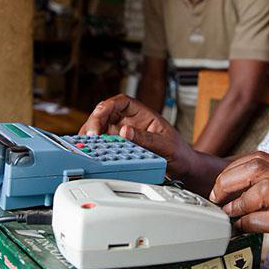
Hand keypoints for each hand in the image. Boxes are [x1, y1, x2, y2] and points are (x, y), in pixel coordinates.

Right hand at [80, 94, 194, 178]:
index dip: (108, 105)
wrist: (182, 167)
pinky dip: (94, 145)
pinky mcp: (118, 146)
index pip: (121, 102)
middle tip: (91, 136)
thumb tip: (125, 132)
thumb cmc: (178, 152)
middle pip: (105, 113)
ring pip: (100, 127)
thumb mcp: (166, 145)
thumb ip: (146, 139)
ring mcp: (122, 133)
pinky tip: (90, 151)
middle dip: (95, 121)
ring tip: (86, 144)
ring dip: (91, 133)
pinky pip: (102, 142)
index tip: (99, 115)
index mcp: (142, 113)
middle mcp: (129, 120)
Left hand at [209, 152, 268, 268]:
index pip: (260, 158)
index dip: (233, 169)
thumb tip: (246, 202)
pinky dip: (254, 223)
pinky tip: (246, 230)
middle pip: (257, 166)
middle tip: (218, 199)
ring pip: (265, 187)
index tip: (220, 187)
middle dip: (229, 180)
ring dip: (240, 202)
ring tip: (230, 215)